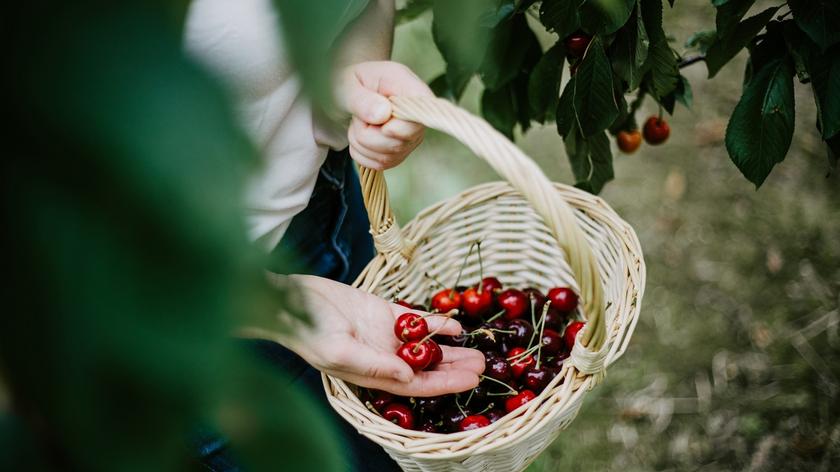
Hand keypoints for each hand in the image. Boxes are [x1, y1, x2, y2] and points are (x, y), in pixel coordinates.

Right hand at [254, 275, 484, 396]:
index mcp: (372, 375)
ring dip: (451, 350)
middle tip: (484, 365)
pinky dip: (436, 323)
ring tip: (479, 352)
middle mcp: (384, 359)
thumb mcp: (338, 351)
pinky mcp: (384, 313)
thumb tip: (409, 378)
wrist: (290, 298)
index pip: (416, 386)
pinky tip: (456, 325)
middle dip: (455, 369)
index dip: (445, 385)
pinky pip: (416, 321)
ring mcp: (385, 336)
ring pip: (427, 347)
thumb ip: (374, 366)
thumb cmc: (308, 330)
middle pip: (427, 369)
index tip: (472, 381)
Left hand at [337, 61, 433, 170]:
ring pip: (387, 157)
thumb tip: (382, 114)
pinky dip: (362, 154)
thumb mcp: (347, 85)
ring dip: (361, 144)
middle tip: (357, 116)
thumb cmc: (349, 83)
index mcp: (409, 89)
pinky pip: (380, 164)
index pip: (420, 117)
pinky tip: (360, 134)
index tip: (379, 123)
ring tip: (358, 122)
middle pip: (398, 143)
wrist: (348, 94)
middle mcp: (416, 116)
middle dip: (367, 135)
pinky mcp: (400, 152)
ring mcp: (411, 136)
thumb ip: (363, 99)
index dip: (398, 128)